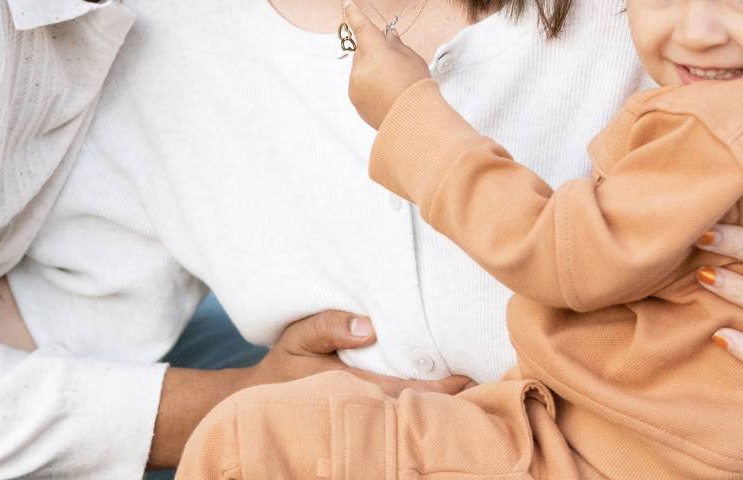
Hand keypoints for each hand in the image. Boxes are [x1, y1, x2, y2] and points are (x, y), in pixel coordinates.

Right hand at [243, 311, 471, 398]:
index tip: (466, 380)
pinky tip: (444, 404)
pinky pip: (396, 413)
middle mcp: (362, 406)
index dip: (437, 388)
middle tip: (485, 390)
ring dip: (438, 407)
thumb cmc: (282, 366)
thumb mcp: (297, 337)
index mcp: (351, 389)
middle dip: (447, 402)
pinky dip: (420, 407)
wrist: (257, 401)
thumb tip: (369, 326)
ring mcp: (363, 415)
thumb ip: (329, 327)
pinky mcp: (361, 415)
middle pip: (413, 407)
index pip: (404, 390)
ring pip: (407, 413)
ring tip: (474, 396)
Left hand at [344, 2, 432, 129]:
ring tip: (393, 83)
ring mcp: (355, 84)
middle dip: (373, 50)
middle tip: (393, 61)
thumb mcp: (413, 59)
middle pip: (363, 50)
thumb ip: (397, 45)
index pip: (361, 27)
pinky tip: (387, 94)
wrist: (414, 121)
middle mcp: (360, 66)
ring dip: (371, 69)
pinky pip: (359, 85)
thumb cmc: (417, 86)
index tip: (349, 5)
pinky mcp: (355, 99)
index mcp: (376, 51)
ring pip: (360, 68)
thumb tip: (388, 36)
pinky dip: (369, 85)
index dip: (354, 14)